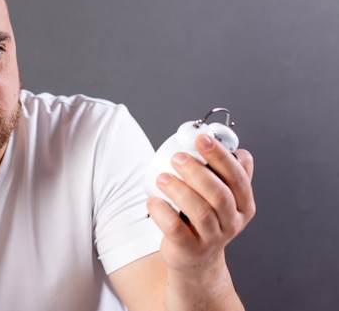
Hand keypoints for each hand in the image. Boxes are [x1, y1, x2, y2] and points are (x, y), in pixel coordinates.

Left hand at [147, 134, 254, 273]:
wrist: (195, 258)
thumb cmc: (206, 219)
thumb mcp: (222, 196)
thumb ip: (224, 171)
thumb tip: (218, 138)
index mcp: (243, 203)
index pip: (238, 176)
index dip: (220, 155)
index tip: (200, 138)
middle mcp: (232, 222)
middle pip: (220, 194)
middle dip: (197, 171)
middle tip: (177, 157)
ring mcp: (213, 238)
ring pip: (200, 212)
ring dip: (179, 190)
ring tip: (162, 177)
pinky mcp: (191, 250)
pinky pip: (176, 229)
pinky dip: (162, 212)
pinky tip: (153, 200)